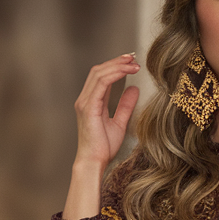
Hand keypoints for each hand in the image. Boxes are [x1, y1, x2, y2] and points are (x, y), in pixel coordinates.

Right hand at [73, 53, 140, 169]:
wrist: (94, 162)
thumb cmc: (102, 148)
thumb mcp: (119, 123)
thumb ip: (125, 106)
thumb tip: (133, 89)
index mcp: (91, 102)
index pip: (101, 76)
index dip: (115, 66)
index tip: (131, 62)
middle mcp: (85, 99)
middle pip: (99, 71)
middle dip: (116, 61)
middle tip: (133, 57)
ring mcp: (85, 102)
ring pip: (99, 74)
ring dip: (117, 65)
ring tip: (132, 63)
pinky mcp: (88, 107)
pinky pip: (101, 84)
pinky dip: (114, 75)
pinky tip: (125, 72)